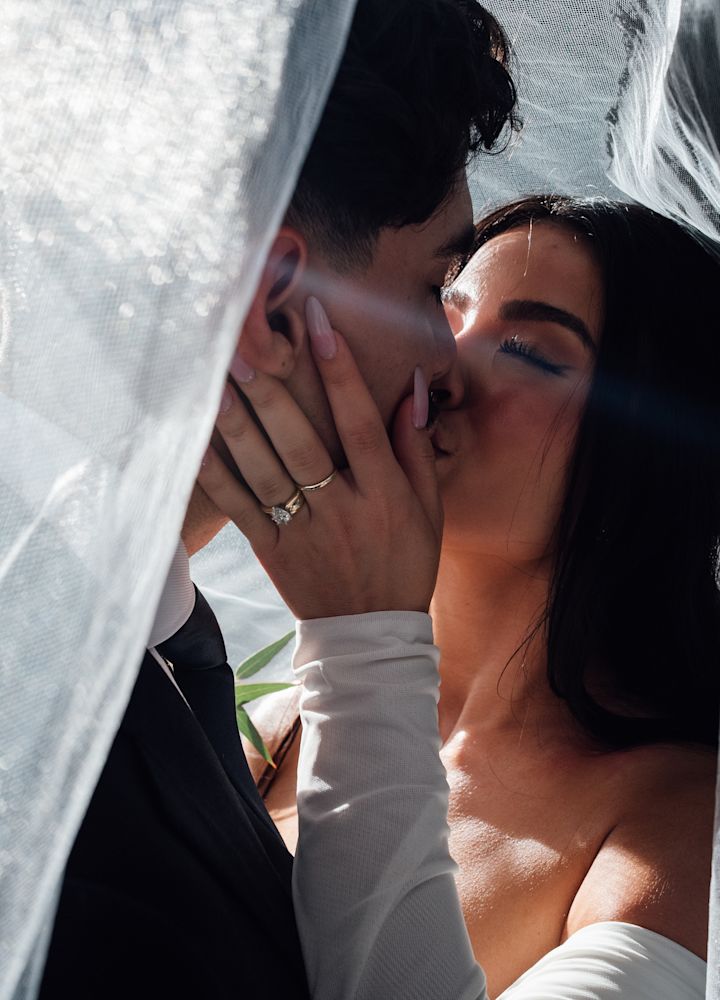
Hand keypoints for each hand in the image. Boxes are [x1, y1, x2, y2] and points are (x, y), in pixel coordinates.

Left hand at [197, 298, 442, 619]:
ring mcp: (302, 532)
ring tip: (214, 380)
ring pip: (264, 472)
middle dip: (271, 392)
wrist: (370, 635)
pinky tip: (196, 440)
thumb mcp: (428, 509)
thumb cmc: (405, 564)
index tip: (319, 323)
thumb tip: (410, 387)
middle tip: (243, 345)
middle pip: (301, 443)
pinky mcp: (271, 552)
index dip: (340, 371)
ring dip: (237, 425)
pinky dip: (216, 474)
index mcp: (383, 494)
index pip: (360, 423)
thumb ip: (416, 448)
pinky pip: (239, 508)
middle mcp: (341, 509)